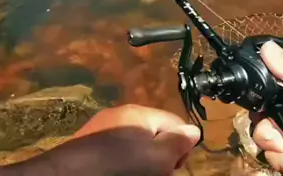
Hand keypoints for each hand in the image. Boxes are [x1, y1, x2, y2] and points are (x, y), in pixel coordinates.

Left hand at [0, 105, 199, 175]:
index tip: (173, 168)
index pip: (174, 122)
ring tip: (139, 174)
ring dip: (142, 163)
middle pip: (154, 134)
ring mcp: (102, 130)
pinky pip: (116, 152)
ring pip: (135, 145)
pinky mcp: (88, 147)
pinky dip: (122, 163)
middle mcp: (121, 115)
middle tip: (155, 175)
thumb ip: (177, 143)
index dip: (180, 146)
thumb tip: (194, 131)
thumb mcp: (156, 159)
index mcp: (140, 113)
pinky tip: (119, 171)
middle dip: (160, 157)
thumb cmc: (118, 168)